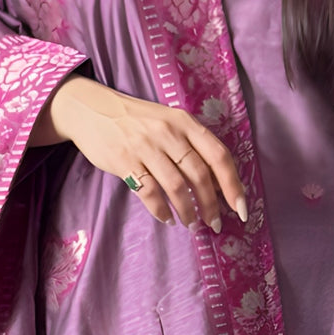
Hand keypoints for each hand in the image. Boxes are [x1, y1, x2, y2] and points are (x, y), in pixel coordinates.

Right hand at [45, 75, 246, 230]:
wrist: (92, 110)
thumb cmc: (138, 120)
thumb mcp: (169, 122)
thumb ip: (193, 146)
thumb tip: (218, 184)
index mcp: (185, 122)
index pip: (218, 155)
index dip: (233, 184)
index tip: (240, 208)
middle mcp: (168, 133)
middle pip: (200, 175)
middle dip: (211, 205)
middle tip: (214, 224)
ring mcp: (145, 147)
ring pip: (176, 187)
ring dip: (188, 212)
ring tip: (192, 224)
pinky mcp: (124, 161)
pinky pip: (149, 193)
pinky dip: (161, 211)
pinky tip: (167, 219)